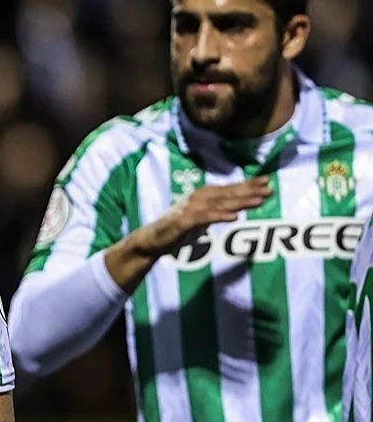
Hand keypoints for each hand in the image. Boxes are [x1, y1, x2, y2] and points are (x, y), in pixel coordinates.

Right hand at [132, 177, 271, 257]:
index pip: (229, 189)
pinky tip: (233, 216)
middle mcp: (198, 198)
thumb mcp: (200, 218)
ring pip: (220, 203)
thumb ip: (216, 211)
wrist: (151, 240)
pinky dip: (219, 216)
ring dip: (240, 201)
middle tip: (268, 188)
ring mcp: (190, 209)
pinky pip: (205, 217)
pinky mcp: (184, 221)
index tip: (266, 181)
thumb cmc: (176, 229)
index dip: (248, 184)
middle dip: (249, 190)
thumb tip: (236, 208)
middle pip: (228, 193)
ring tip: (258, 200)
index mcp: (203, 196)